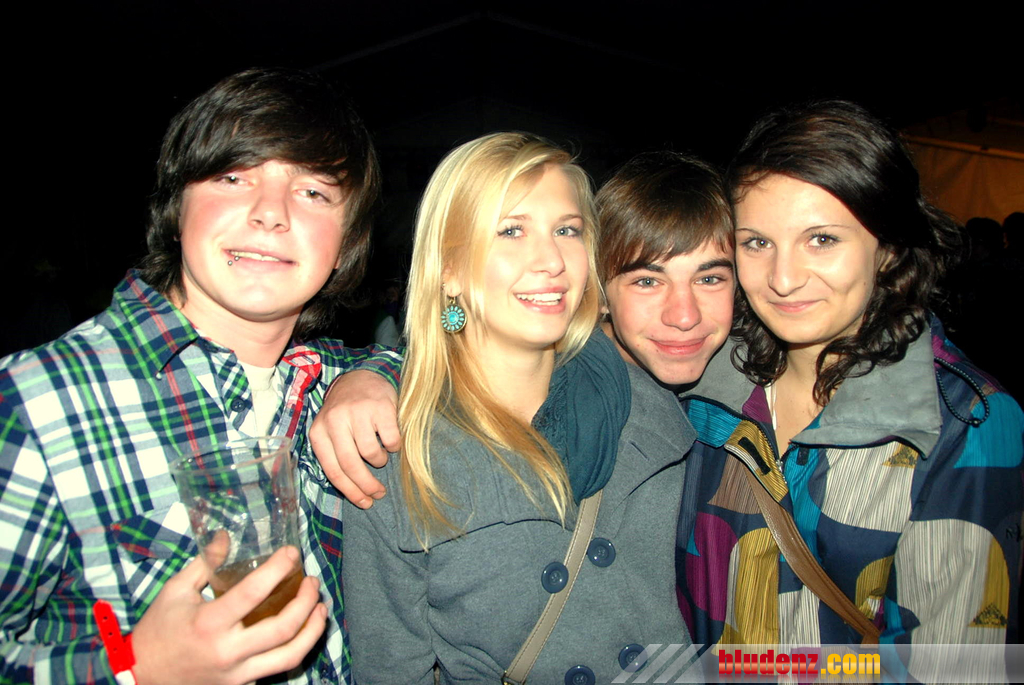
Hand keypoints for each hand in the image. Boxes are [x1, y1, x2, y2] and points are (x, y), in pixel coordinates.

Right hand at [131, 546, 325, 684]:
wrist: (140, 677)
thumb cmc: (158, 630)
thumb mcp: (175, 591)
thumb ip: (204, 563)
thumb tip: (224, 535)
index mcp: (209, 623)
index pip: (254, 592)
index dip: (278, 568)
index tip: (292, 553)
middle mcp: (227, 651)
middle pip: (283, 628)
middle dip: (307, 602)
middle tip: (312, 582)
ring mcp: (236, 674)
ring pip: (290, 656)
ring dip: (313, 631)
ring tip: (321, 610)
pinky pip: (276, 670)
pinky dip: (295, 650)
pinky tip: (302, 633)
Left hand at [309, 370, 400, 507]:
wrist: (360, 377)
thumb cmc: (346, 413)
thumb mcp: (331, 432)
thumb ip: (335, 456)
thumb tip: (352, 491)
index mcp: (319, 432)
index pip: (333, 470)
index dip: (350, 491)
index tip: (365, 502)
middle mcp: (334, 421)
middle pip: (351, 465)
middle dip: (367, 485)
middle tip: (378, 493)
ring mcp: (357, 412)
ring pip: (371, 453)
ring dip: (379, 461)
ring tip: (381, 456)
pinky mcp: (379, 406)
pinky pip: (390, 439)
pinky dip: (393, 446)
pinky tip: (390, 441)